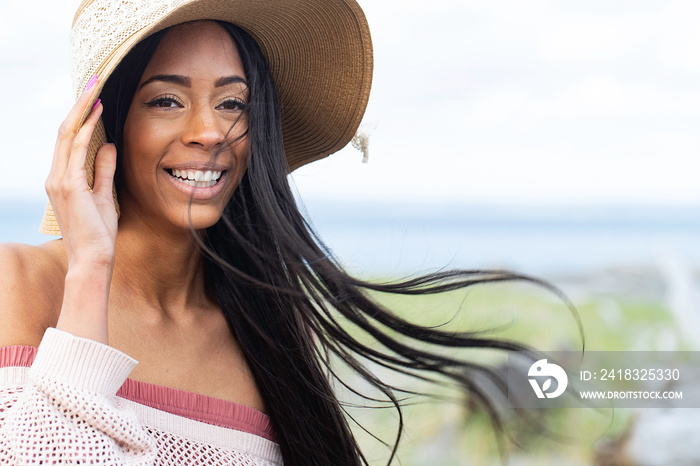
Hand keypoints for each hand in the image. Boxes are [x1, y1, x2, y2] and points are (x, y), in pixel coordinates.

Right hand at [45, 77, 117, 267]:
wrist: (93, 259)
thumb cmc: (99, 234)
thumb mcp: (105, 196)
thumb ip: (104, 170)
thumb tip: (108, 145)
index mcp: (62, 180)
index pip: (67, 140)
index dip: (80, 117)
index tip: (94, 98)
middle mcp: (56, 177)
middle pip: (64, 131)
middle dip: (79, 105)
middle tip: (93, 81)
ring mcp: (60, 181)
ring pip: (67, 134)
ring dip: (82, 110)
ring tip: (95, 88)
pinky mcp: (69, 186)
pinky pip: (76, 149)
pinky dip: (86, 128)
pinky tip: (98, 113)